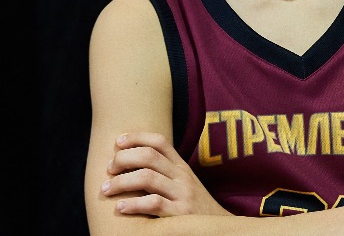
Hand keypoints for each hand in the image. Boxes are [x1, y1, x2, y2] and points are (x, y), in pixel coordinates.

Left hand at [100, 131, 229, 217]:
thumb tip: (131, 164)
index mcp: (181, 166)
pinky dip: (134, 204)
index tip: (118, 141)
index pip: (159, 141)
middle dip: (124, 159)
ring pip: (147, 177)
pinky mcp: (180, 214)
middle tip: (108, 169)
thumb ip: (165, 172)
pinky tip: (120, 208)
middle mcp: (182, 176)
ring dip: (121, 182)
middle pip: (149, 156)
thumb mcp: (183, 183)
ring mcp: (182, 194)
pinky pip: (154, 204)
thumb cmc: (193, 206)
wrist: (218, 227)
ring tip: (106, 189)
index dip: (137, 137)